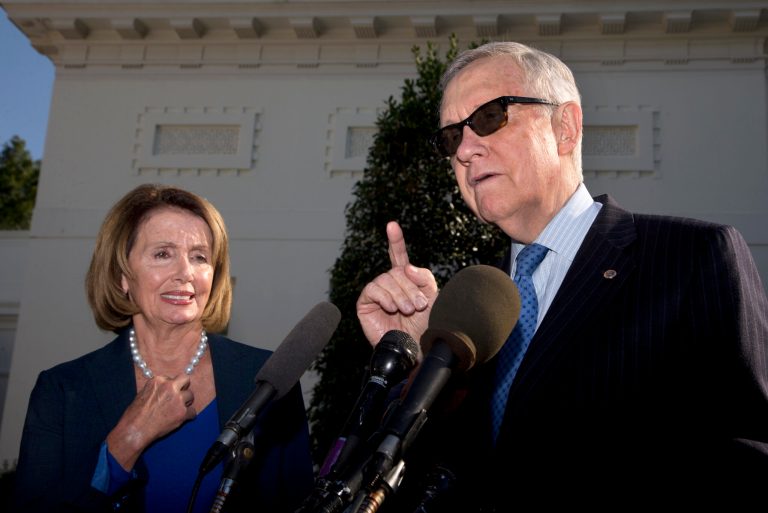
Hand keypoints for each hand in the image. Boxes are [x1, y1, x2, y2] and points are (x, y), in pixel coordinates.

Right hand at [106, 374, 195, 469]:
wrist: (135, 430)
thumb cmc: (135, 414)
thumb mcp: (142, 394)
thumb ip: (157, 389)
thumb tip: (165, 390)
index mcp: (158, 381)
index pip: (172, 378)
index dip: (172, 386)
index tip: (169, 393)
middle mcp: (170, 387)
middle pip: (186, 380)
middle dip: (184, 387)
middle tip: (180, 395)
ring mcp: (177, 400)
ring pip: (191, 396)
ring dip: (186, 402)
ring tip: (177, 409)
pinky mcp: (182, 413)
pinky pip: (193, 412)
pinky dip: (188, 415)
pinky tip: (182, 418)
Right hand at [356, 221, 437, 348]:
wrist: (417, 350)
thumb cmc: (426, 327)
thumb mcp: (434, 298)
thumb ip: (424, 278)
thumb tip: (406, 267)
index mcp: (406, 280)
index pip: (399, 256)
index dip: (396, 241)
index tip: (392, 225)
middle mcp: (390, 285)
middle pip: (397, 270)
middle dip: (410, 286)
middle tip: (418, 305)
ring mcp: (377, 294)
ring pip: (386, 279)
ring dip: (400, 294)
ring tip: (407, 310)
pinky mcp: (365, 304)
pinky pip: (372, 289)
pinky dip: (384, 296)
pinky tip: (392, 308)